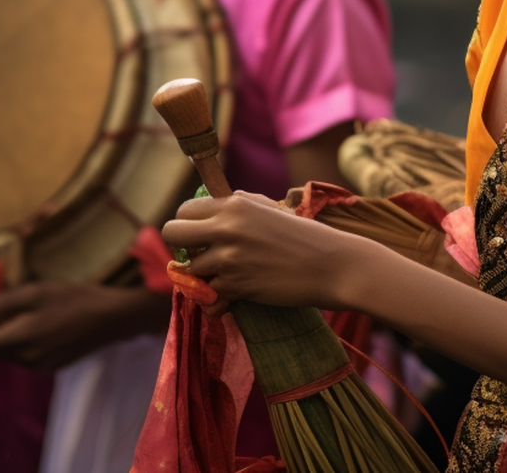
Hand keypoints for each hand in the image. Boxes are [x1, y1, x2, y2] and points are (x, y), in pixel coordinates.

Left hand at [0, 282, 170, 368]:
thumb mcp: (36, 292)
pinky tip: (21, 325)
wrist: (113, 319)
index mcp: (19, 339)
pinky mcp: (51, 365)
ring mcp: (39, 365)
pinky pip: (22, 356)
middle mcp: (26, 359)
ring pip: (5, 354)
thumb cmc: (75, 298)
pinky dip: (13, 342)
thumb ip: (2, 304)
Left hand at [160, 191, 366, 310]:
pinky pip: (206, 297)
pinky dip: (214, 302)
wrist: (332, 265)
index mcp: (234, 204)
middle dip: (181, 248)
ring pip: (190, 270)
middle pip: (173, 234)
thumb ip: (237, 205)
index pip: (184, 211)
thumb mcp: (269, 208)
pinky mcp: (237, 287)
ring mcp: (230, 258)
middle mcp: (227, 228)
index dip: (187, 225)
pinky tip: (228, 299)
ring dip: (203, 277)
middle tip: (200, 256)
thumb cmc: (305, 236)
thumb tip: (210, 205)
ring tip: (225, 279)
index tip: (199, 237)